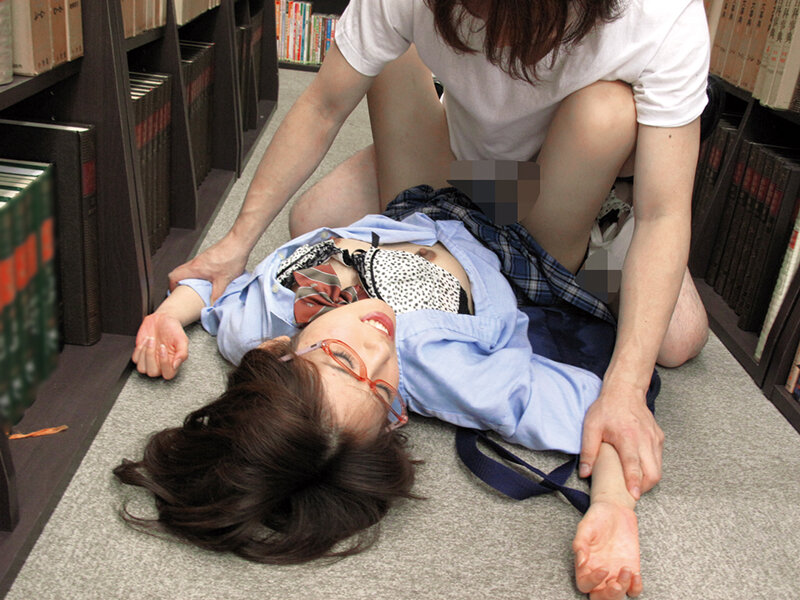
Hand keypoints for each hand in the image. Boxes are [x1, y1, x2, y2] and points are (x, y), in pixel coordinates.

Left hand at [132, 312, 188, 378]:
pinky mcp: (140, 355)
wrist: (162, 319)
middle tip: (155, 342)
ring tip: (150, 340)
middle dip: (151, 357)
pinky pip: (135, 359)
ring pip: (142, 368)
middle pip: (153, 373)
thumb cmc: (173, 329)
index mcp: (172, 362)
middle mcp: (160, 364)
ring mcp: (150, 360)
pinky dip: (139, 349)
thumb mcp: (182, 339)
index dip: (164, 364)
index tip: (163, 348)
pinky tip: (146, 340)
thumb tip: (176, 365)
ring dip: (144, 353)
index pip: (168, 374)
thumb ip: (182, 353)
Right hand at [168, 234, 249, 303]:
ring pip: (189, 270)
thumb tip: (212, 304)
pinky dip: (199, 275)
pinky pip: (198, 267)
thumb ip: (217, 295)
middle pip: (179, 272)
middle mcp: (196, 262)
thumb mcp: (223, 281)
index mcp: (195, 268)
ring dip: (190, 279)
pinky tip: (209, 280)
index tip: (174, 293)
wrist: (239, 242)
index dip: (171, 286)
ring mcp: (202, 259)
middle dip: (179, 283)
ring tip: (196, 288)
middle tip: (183, 292)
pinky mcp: (208, 257)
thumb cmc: (231, 256)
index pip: (173, 276)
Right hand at [573, 501, 642, 598]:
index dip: (593, 582)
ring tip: (626, 569)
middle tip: (616, 583)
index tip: (603, 568)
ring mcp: (615, 573)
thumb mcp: (585, 527)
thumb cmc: (597, 517)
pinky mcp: (630, 570)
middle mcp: (599, 573)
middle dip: (610, 596)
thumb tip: (580, 562)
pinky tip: (635, 573)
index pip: (585, 585)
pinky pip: (634, 589)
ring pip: (617, 596)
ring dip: (623, 590)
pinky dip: (636, 587)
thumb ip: (580, 544)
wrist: (615, 509)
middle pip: (601, 598)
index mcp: (585, 565)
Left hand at [579, 384, 663, 499]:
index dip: (634, 481)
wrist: (625, 391)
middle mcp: (645, 439)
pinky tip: (639, 468)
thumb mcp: (591, 427)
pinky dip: (652, 468)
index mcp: (627, 436)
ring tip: (635, 483)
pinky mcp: (659, 438)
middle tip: (632, 492)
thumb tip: (585, 473)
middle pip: (653, 471)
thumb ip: (588, 451)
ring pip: (659, 468)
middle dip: (645, 487)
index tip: (634, 495)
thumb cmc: (607, 408)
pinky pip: (659, 459)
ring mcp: (654, 439)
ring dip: (649, 479)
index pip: (634, 464)